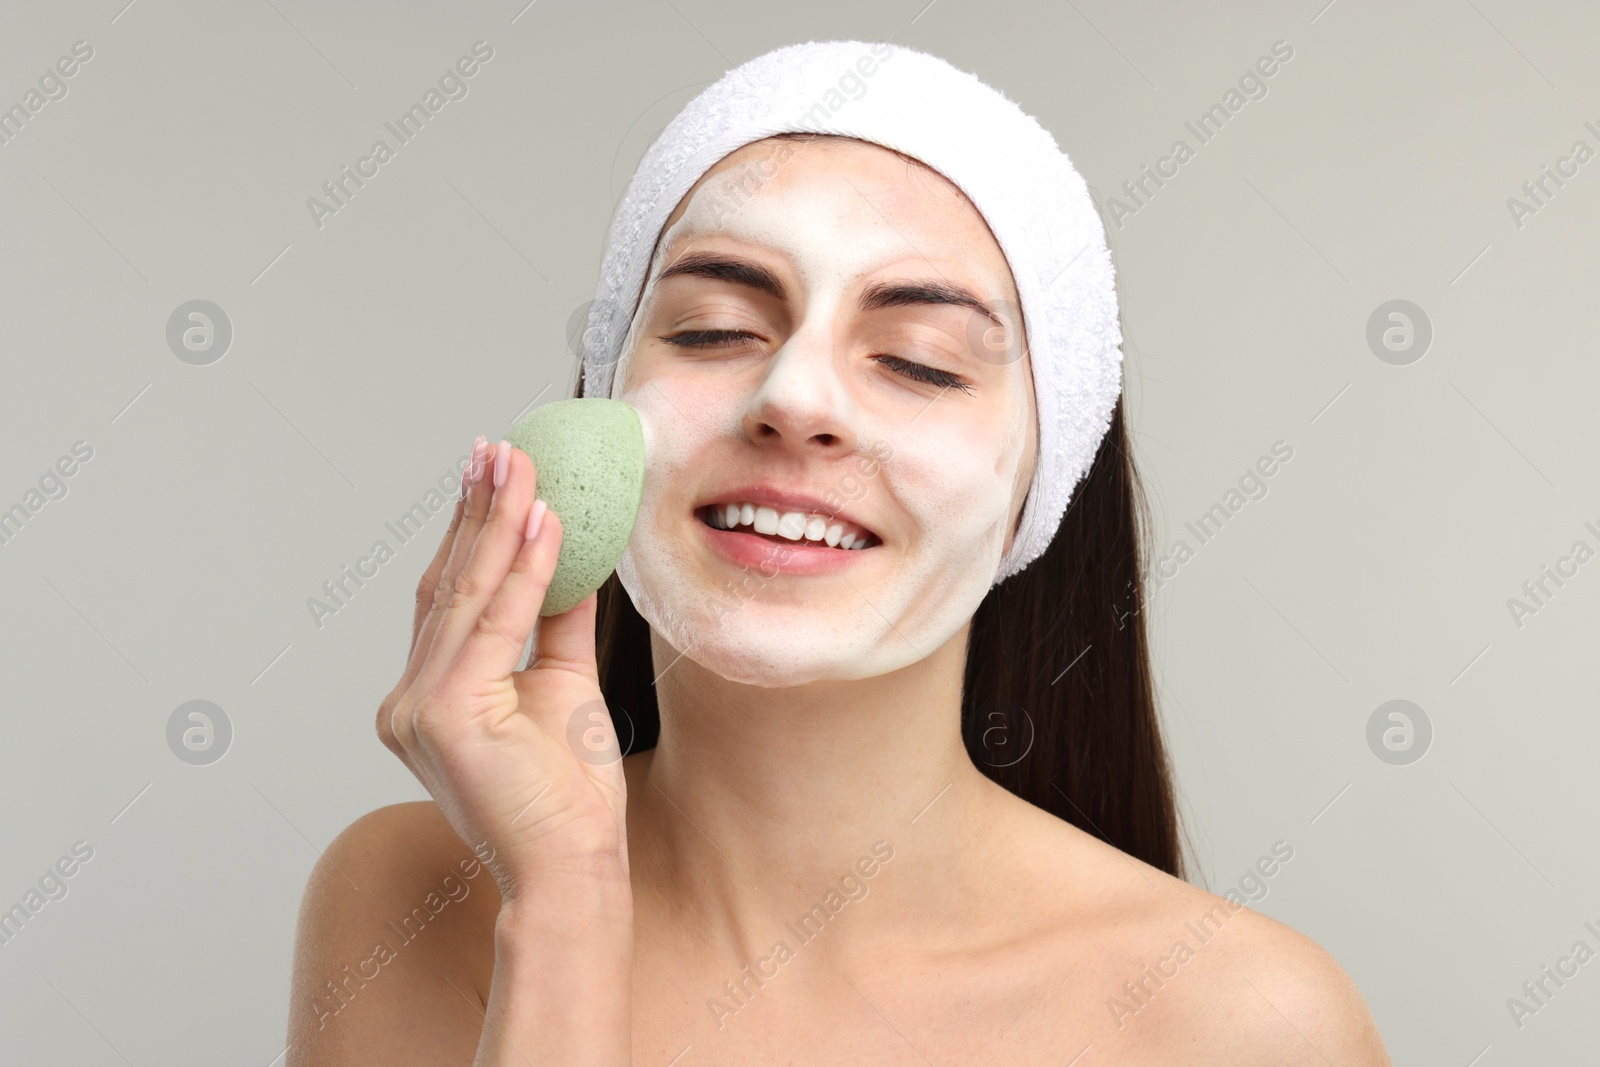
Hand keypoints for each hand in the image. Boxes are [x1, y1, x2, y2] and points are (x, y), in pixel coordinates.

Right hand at [377, 436, 629, 901]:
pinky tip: (543, 522)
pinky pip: (492, 623)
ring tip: (520, 466)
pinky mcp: (442, 715)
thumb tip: (566, 551)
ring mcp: (416, 709)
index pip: (448, 598)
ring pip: (465, 596)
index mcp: (426, 697)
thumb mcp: (561, 683)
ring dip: (497, 524)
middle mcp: (408, 701)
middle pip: (447, 586)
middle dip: (476, 512)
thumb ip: (553, 620)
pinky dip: (522, 570)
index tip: (491, 473)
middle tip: (498, 449)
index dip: (469, 532)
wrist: (574, 865)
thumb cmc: (568, 792)